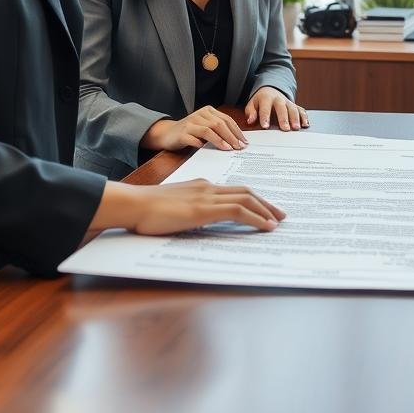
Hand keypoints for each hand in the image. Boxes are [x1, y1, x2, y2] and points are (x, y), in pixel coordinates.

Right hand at [91, 180, 284, 234]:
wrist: (133, 204)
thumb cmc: (146, 210)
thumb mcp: (174, 208)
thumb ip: (190, 210)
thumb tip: (201, 221)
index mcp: (201, 186)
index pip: (234, 190)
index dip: (253, 199)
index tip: (264, 209)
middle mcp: (208, 187)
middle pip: (246, 191)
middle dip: (265, 203)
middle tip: (280, 214)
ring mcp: (207, 196)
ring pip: (246, 198)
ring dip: (266, 210)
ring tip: (278, 221)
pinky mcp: (204, 209)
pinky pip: (237, 211)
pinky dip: (256, 217)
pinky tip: (266, 226)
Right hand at [140, 106, 245, 152]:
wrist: (167, 133)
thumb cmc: (190, 131)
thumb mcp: (205, 127)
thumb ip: (218, 130)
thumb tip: (237, 141)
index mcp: (208, 111)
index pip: (226, 120)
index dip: (237, 131)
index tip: (244, 141)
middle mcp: (200, 114)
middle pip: (219, 124)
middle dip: (231, 136)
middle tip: (239, 147)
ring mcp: (190, 123)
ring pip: (208, 130)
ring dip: (220, 140)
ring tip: (228, 148)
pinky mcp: (181, 133)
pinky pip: (193, 139)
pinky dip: (201, 144)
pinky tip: (208, 150)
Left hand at [245, 87, 309, 130]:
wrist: (271, 90)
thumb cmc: (261, 101)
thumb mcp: (252, 104)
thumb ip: (250, 112)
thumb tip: (250, 120)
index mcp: (266, 98)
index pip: (265, 108)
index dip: (265, 117)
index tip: (265, 126)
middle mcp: (279, 99)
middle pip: (282, 108)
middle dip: (284, 118)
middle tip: (285, 128)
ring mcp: (288, 102)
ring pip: (293, 109)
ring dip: (296, 118)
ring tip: (296, 128)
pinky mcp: (295, 106)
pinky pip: (301, 110)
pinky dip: (304, 117)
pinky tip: (305, 124)